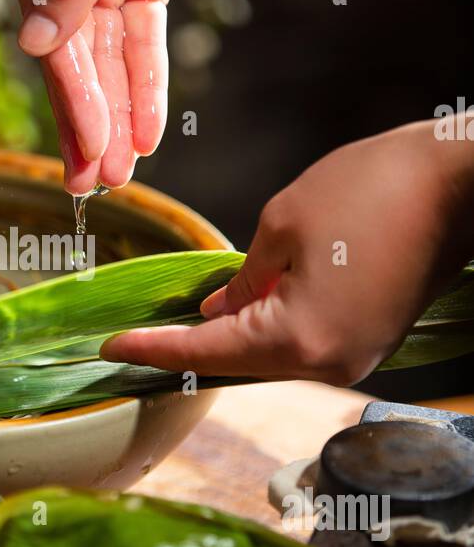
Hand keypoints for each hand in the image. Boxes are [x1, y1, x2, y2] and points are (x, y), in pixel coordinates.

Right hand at [0, 0, 264, 190]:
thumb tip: (34, 46)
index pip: (51, 29)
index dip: (72, 95)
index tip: (90, 149)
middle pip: (74, 52)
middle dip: (88, 119)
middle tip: (93, 185)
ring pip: (105, 56)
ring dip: (114, 112)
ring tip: (118, 173)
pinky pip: (138, 42)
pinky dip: (143, 84)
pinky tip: (145, 132)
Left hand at [101, 121, 473, 383]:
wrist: (463, 181)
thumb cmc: (373, 189)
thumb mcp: (284, 225)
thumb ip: (242, 279)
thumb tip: (217, 310)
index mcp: (300, 339)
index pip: (207, 351)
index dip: (153, 348)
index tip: (108, 349)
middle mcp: (329, 364)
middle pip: (239, 364)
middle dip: (186, 348)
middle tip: (131, 340)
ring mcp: (356, 358)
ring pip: (271, 356)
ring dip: (226, 340)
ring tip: (172, 325)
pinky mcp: (372, 340)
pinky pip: (304, 343)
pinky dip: (266, 330)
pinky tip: (235, 312)